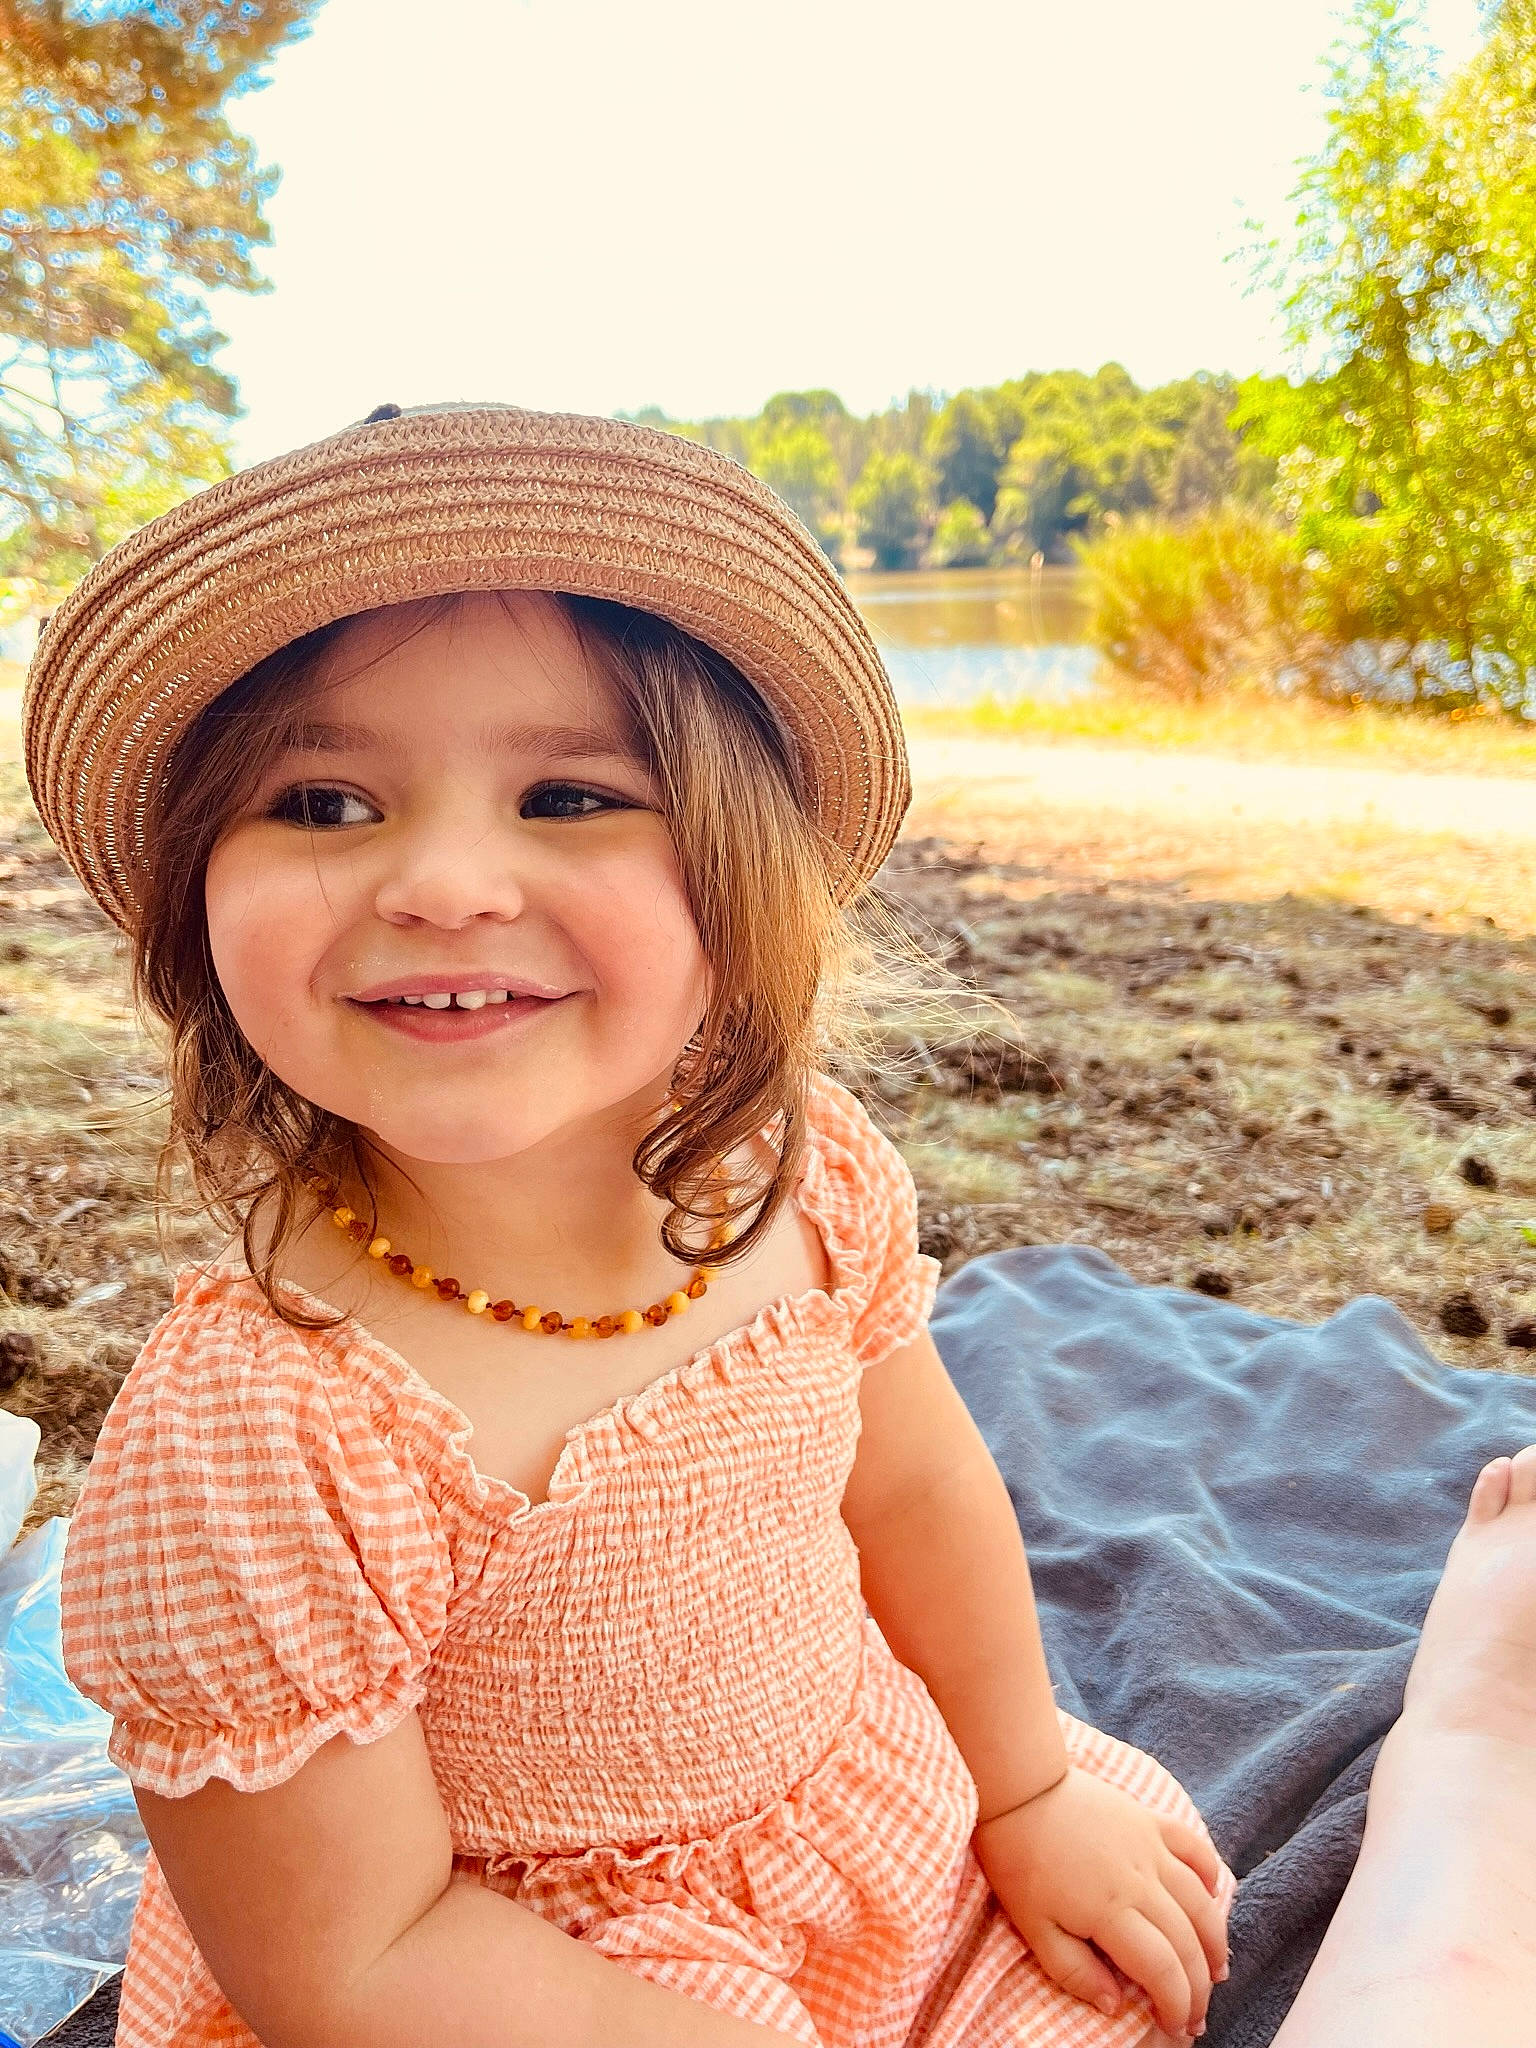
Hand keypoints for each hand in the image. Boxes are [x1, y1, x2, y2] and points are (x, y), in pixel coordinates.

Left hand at [973, 1765, 1228, 2040]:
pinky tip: (1212, 1894)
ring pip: (1200, 1901)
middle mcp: (1141, 1879)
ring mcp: (1150, 1846)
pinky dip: (1209, 1872)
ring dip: (1214, 1940)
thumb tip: (1115, 2005)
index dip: (1177, 2004)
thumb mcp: (1033, 1927)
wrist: (1019, 1789)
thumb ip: (1074, 1971)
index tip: (1176, 2028)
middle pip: (1187, 1942)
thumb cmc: (1019, 1861)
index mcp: (1110, 1911)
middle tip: (1196, 2016)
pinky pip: (1193, 1846)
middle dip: (1199, 1987)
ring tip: (1218, 1970)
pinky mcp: (1150, 1819)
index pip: (1162, 1970)